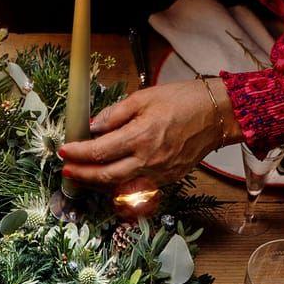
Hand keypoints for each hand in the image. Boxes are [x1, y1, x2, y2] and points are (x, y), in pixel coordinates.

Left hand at [58, 80, 241, 188]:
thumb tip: (93, 127)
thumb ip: (115, 114)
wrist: (219, 114)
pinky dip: (119, 185)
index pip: (99, 151)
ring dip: (97, 183)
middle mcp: (149, 160)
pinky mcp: (169, 178)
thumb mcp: (144, 97)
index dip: (78, 153)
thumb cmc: (185, 100)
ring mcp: (160, 173)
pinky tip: (109, 178)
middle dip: (81, 175)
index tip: (64, 149)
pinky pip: (138, 186)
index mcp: (141, 136)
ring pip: (120, 186)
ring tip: (82, 175)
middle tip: (66, 170)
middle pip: (105, 176)